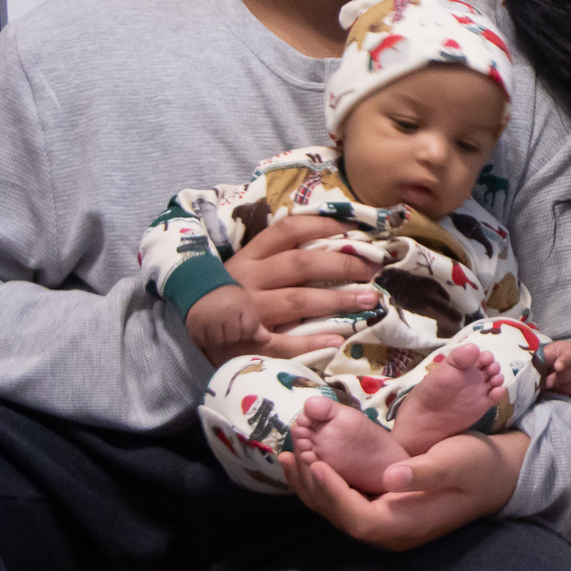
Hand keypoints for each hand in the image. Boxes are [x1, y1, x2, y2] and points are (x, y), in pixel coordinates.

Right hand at [186, 284, 266, 355]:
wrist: (202, 284)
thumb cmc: (229, 297)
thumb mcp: (245, 304)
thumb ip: (255, 324)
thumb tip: (266, 339)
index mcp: (240, 304)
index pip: (249, 330)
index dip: (247, 329)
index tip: (242, 322)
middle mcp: (224, 312)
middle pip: (234, 338)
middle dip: (233, 334)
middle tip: (228, 323)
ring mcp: (207, 319)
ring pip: (218, 342)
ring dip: (219, 338)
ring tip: (218, 326)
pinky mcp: (193, 325)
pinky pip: (202, 342)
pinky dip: (205, 339)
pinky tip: (207, 329)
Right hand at [192, 216, 382, 367]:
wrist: (196, 335)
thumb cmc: (234, 298)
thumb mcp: (251, 271)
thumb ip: (283, 257)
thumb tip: (337, 242)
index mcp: (249, 257)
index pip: (287, 230)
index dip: (324, 226)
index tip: (356, 230)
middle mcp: (247, 279)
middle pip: (300, 264)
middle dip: (342, 263)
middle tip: (374, 268)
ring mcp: (247, 312)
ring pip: (297, 300)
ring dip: (337, 298)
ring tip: (369, 299)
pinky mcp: (247, 344)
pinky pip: (283, 342)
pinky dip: (312, 341)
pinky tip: (338, 339)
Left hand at [277, 429, 528, 551]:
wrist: (497, 476)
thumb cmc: (478, 467)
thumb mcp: (456, 462)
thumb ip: (424, 473)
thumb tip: (391, 476)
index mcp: (407, 523)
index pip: (358, 518)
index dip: (334, 494)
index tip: (316, 463)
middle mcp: (391, 531)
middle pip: (340, 516)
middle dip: (313, 486)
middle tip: (293, 452)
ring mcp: (386, 522)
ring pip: (338, 510)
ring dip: (311, 484)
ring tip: (289, 455)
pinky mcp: (383, 507)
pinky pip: (346, 500)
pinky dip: (325, 482)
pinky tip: (309, 460)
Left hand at [539, 340, 570, 405]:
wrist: (552, 370)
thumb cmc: (548, 361)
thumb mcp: (543, 355)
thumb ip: (541, 358)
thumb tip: (537, 362)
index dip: (565, 360)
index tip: (557, 367)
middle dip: (560, 378)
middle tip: (547, 383)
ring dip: (565, 388)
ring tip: (554, 390)